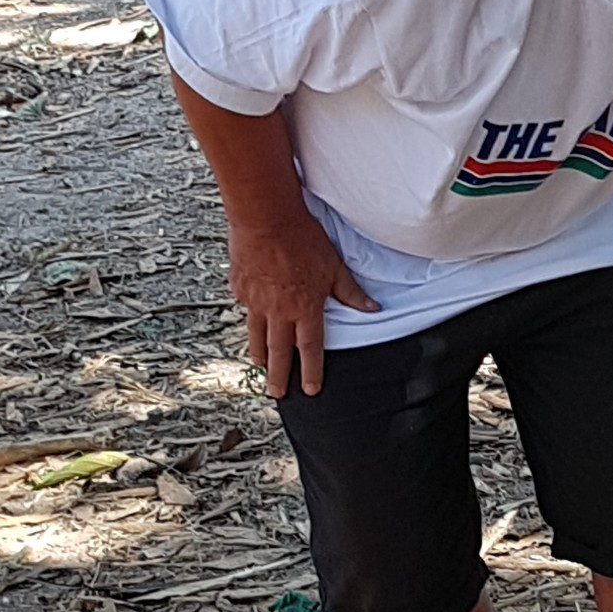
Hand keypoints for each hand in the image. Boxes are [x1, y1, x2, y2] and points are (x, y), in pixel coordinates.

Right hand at [228, 213, 377, 396]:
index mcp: (305, 308)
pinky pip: (245, 308)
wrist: (265, 217)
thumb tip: (373, 308)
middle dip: (278, 376)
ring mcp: (255, 301)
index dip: (311, 371)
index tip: (311, 389)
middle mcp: (278, 311)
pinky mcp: (239, 288)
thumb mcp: (334, 266)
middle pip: (279, 352)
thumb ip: (351, 292)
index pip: (310, 348)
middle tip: (277, 394)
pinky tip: (250, 321)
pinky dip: (248, 317)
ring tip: (261, 367)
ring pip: (257, 336)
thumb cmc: (303, 238)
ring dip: (260, 354)